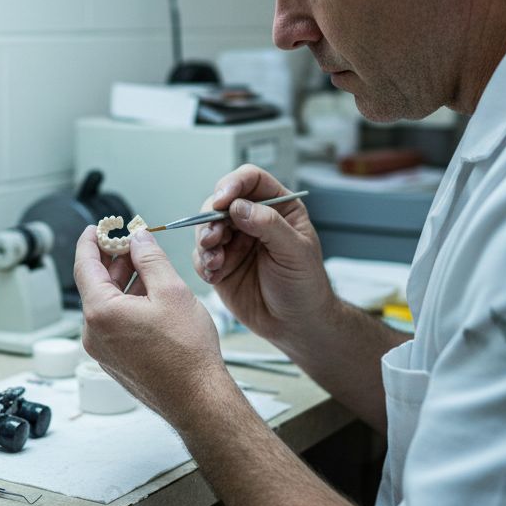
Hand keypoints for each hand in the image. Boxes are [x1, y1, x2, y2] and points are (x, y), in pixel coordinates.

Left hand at [73, 225, 230, 424]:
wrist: (197, 398)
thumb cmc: (187, 353)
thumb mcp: (172, 292)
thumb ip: (150, 259)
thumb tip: (138, 239)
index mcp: (101, 312)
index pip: (84, 266)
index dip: (89, 242)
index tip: (96, 228)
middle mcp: (94, 333)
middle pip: (94, 285)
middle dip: (112, 260)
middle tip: (130, 243)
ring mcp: (102, 350)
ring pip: (105, 304)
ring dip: (122, 283)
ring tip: (146, 267)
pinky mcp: (114, 361)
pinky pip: (112, 323)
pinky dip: (125, 304)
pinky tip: (148, 297)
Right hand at [194, 164, 335, 345]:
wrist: (295, 325)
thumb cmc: (305, 286)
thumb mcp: (295, 253)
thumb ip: (269, 226)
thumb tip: (238, 207)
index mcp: (278, 208)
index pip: (251, 180)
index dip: (233, 184)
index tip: (222, 201)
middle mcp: (253, 219)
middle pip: (221, 201)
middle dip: (211, 218)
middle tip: (213, 238)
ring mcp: (235, 241)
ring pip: (206, 226)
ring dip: (204, 241)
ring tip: (215, 261)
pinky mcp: (221, 263)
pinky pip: (201, 254)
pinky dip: (202, 263)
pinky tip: (215, 275)